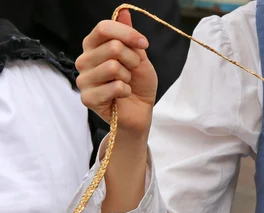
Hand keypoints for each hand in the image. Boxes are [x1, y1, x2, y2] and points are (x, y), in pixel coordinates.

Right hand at [75, 9, 157, 135]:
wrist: (140, 112)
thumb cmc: (138, 85)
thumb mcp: (139, 57)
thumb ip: (129, 37)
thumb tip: (123, 12)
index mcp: (93, 46)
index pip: (104, 28)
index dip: (128, 34)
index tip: (143, 44)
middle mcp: (84, 60)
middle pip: (113, 47)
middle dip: (132, 60)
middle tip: (132, 71)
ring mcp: (83, 79)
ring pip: (113, 67)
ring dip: (128, 77)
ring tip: (126, 84)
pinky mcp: (88, 98)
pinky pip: (114, 87)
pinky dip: (126, 91)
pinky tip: (122, 96)